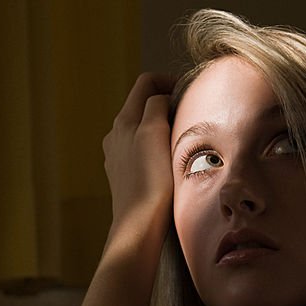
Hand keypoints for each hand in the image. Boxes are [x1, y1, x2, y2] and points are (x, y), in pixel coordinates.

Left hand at [102, 72, 174, 237]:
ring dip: (162, 128)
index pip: (145, 83)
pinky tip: (169, 163)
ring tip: (182, 140)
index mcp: (123, 120)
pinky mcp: (125, 176)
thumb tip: (161, 97)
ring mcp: (118, 157)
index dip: (168, 80)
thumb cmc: (150, 179)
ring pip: (143, 129)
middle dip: (166, 104)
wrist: (140, 224)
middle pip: (143, 105)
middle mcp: (116, 135)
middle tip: (189, 115)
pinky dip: (157, 148)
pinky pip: (142, 151)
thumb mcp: (153, 131)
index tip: (189, 92)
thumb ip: (155, 105)